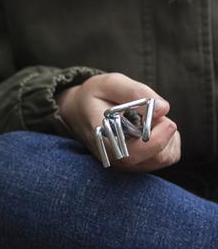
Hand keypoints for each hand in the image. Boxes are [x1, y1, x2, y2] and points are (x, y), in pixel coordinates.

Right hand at [57, 73, 180, 171]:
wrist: (78, 111)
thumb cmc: (94, 96)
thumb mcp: (110, 83)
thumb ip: (135, 92)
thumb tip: (163, 108)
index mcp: (104, 139)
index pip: (132, 154)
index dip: (156, 140)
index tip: (167, 120)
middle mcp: (113, 157)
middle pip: (155, 158)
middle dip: (166, 133)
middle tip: (157, 113)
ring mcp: (124, 164)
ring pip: (164, 158)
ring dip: (169, 137)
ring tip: (152, 120)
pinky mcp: (135, 164)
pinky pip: (166, 158)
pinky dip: (170, 142)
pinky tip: (156, 130)